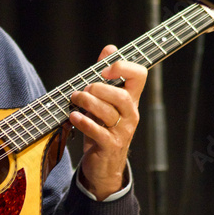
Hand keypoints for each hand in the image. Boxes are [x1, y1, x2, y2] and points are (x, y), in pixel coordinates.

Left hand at [69, 45, 146, 200]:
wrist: (104, 166)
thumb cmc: (103, 130)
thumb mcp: (105, 103)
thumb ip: (107, 77)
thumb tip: (109, 48)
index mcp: (130, 100)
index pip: (139, 75)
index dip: (123, 66)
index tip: (104, 67)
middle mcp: (130, 114)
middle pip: (121, 96)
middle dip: (99, 89)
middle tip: (82, 90)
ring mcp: (122, 132)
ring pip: (109, 113)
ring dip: (88, 103)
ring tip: (74, 99)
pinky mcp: (110, 146)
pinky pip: (99, 132)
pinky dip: (84, 122)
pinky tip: (74, 116)